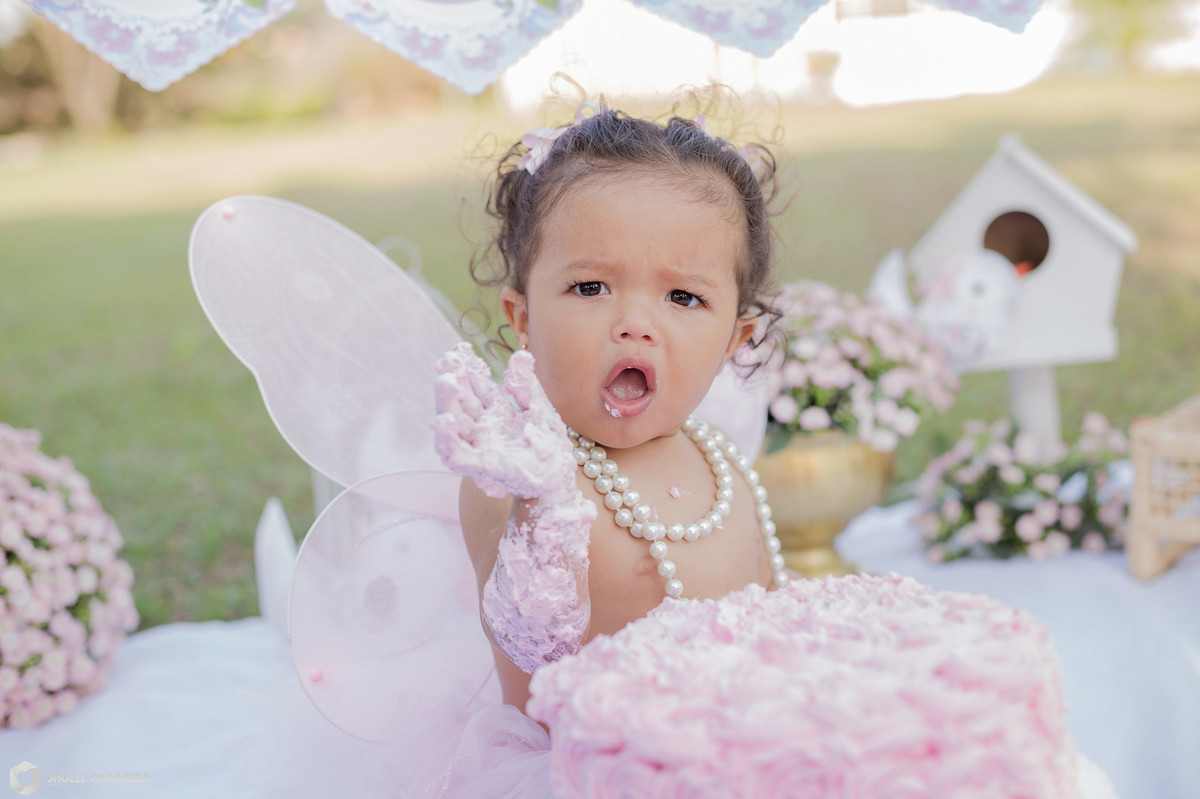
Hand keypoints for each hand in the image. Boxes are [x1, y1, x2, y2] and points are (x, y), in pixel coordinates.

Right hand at [433, 342, 575, 501]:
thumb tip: (521, 355)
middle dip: (452, 380)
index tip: (459, 348)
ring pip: (454, 424)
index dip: (466, 368)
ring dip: (446, 403)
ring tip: (446, 381)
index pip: (476, 386)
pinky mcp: (481, 467)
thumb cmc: (549, 446)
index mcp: (495, 411)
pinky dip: (448, 439)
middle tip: (448, 360)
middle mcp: (482, 427)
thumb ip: (527, 386)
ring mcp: (479, 446)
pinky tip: (444, 421)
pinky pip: (457, 454)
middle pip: (460, 401)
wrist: (558, 480)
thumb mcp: (539, 409)